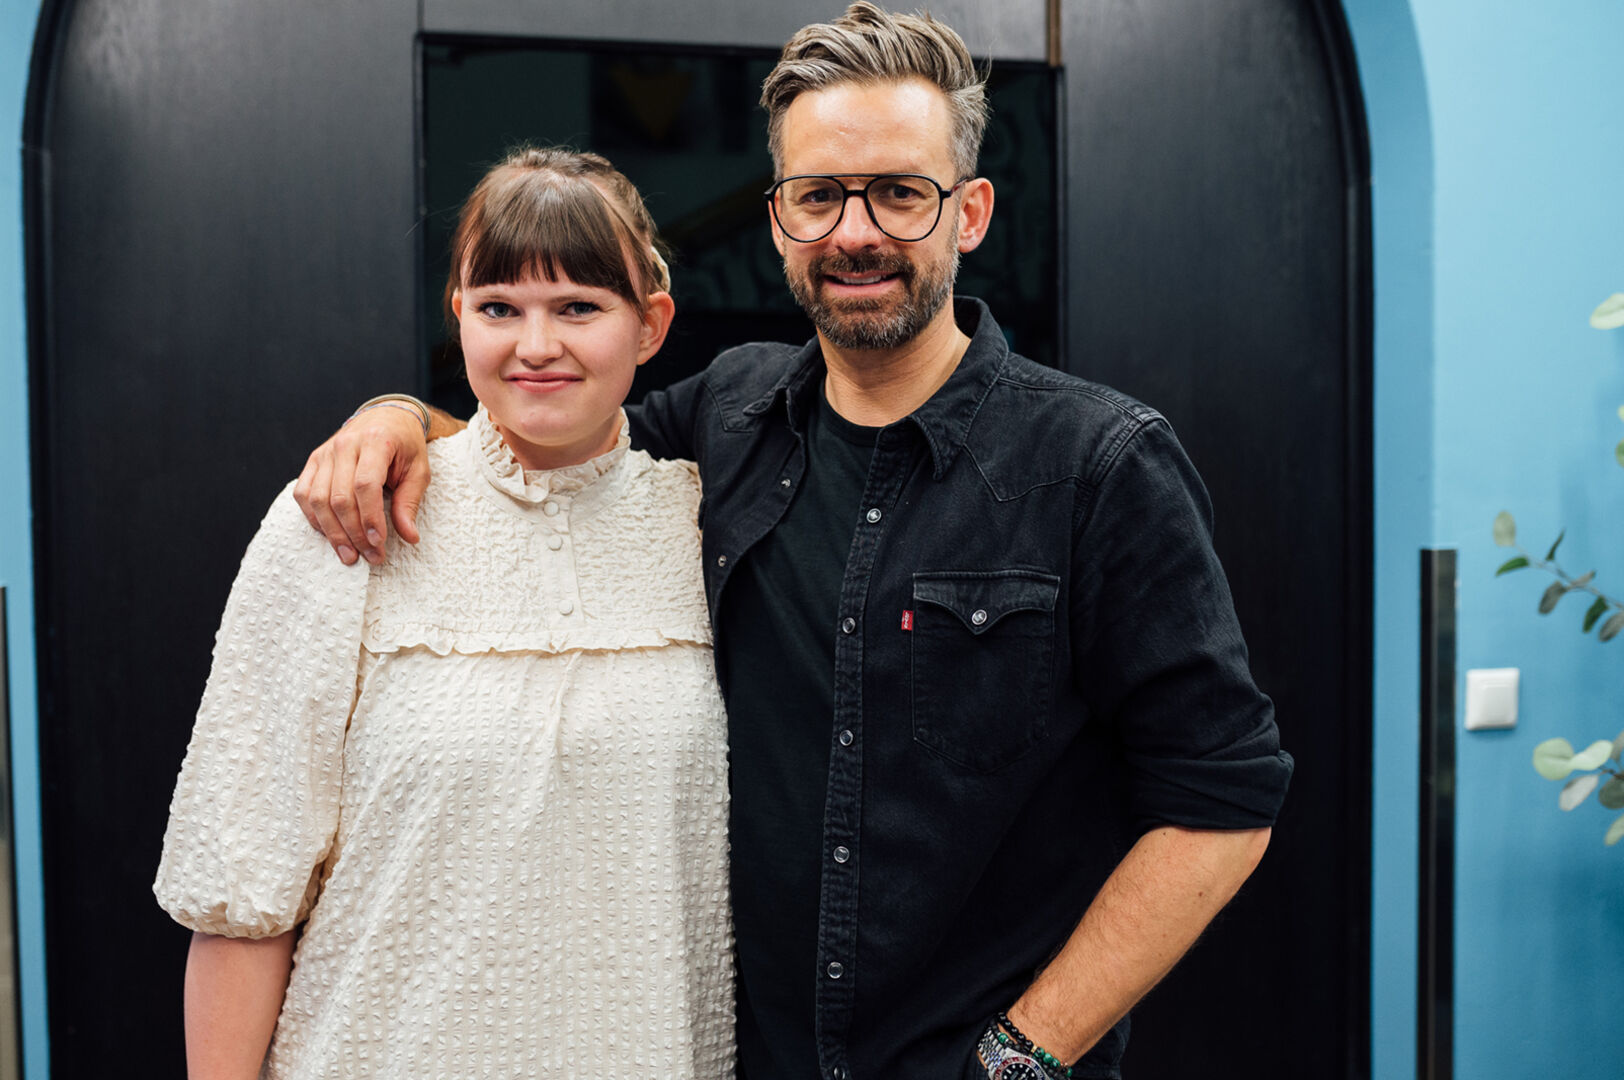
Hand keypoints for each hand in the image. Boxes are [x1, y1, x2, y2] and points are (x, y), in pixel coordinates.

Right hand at [293, 405, 429, 564]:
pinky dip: (314, 518)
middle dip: (354, 533)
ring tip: (350, 555)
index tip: (378, 542)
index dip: (370, 518)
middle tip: (370, 557)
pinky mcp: (314, 461)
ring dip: (333, 532)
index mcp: (376, 442)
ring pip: (318, 499)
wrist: (386, 418)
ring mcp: (325, 452)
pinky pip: (303, 493)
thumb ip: (410, 502)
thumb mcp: (419, 471)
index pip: (365, 485)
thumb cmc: (405, 446)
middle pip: (340, 497)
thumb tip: (410, 537)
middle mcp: (345, 445)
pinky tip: (330, 535)